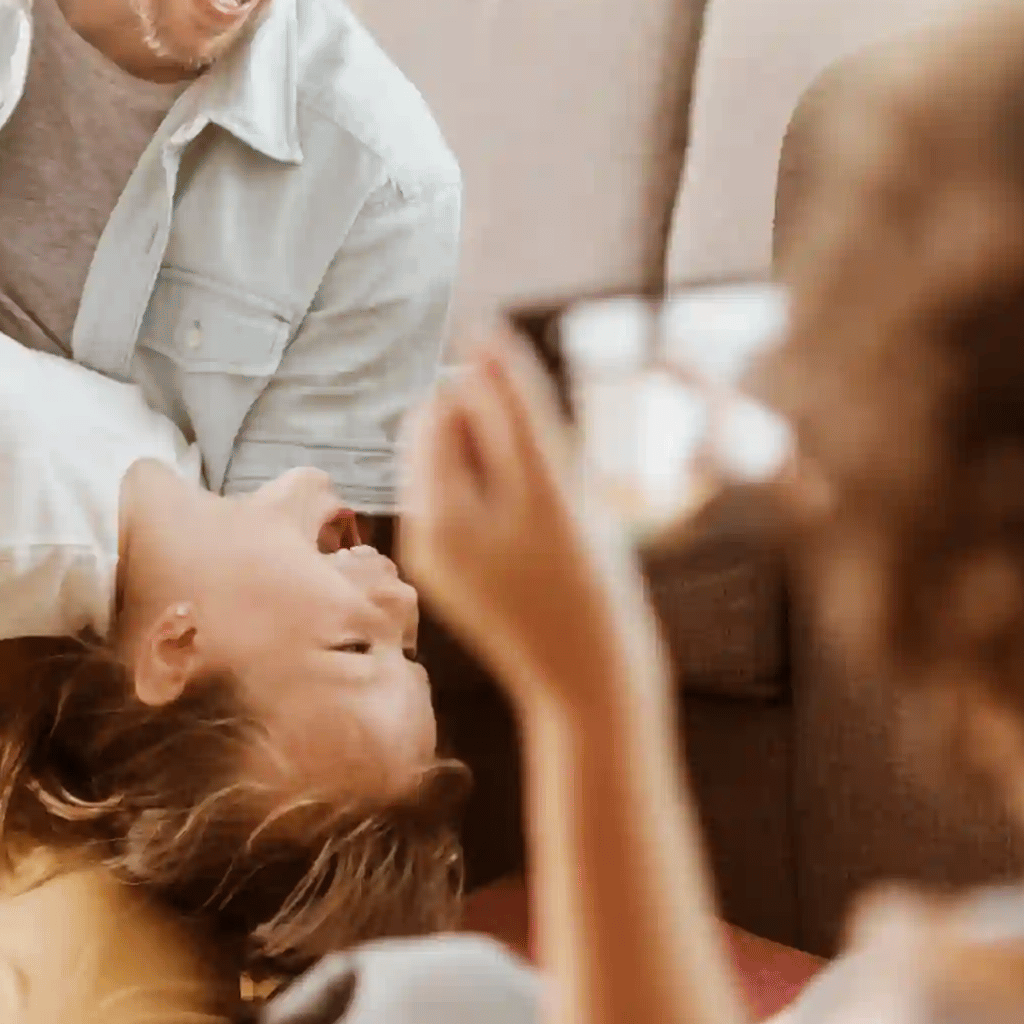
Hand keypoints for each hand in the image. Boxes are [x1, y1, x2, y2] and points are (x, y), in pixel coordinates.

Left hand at [400, 330, 663, 711]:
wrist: (595, 690)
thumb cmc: (590, 589)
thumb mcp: (556, 489)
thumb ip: (515, 409)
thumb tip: (479, 333)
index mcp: (439, 511)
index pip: (447, 405)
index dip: (496, 391)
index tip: (539, 423)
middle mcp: (428, 534)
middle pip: (449, 435)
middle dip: (497, 430)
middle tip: (552, 476)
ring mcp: (445, 559)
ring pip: (467, 468)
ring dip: (506, 461)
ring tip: (554, 510)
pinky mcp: (464, 577)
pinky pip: (476, 508)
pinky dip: (509, 499)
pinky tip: (548, 535)